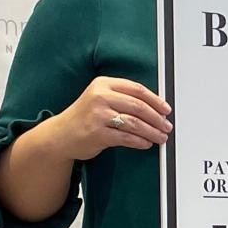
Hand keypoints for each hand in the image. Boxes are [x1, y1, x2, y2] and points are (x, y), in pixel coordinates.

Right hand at [52, 76, 171, 160]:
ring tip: (160, 137)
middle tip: (166, 126)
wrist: (60, 135)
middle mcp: (100, 97)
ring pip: (135, 123)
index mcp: (103, 84)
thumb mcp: (100, 98)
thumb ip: (123, 98)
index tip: (166, 109)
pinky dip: (140, 141)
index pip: (137, 89)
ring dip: (152, 132)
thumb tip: (155, 108)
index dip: (155, 100)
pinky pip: (127, 138)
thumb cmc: (85, 117)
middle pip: (138, 106)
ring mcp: (98, 115)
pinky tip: (146, 143)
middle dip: (157, 118)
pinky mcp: (98, 133)